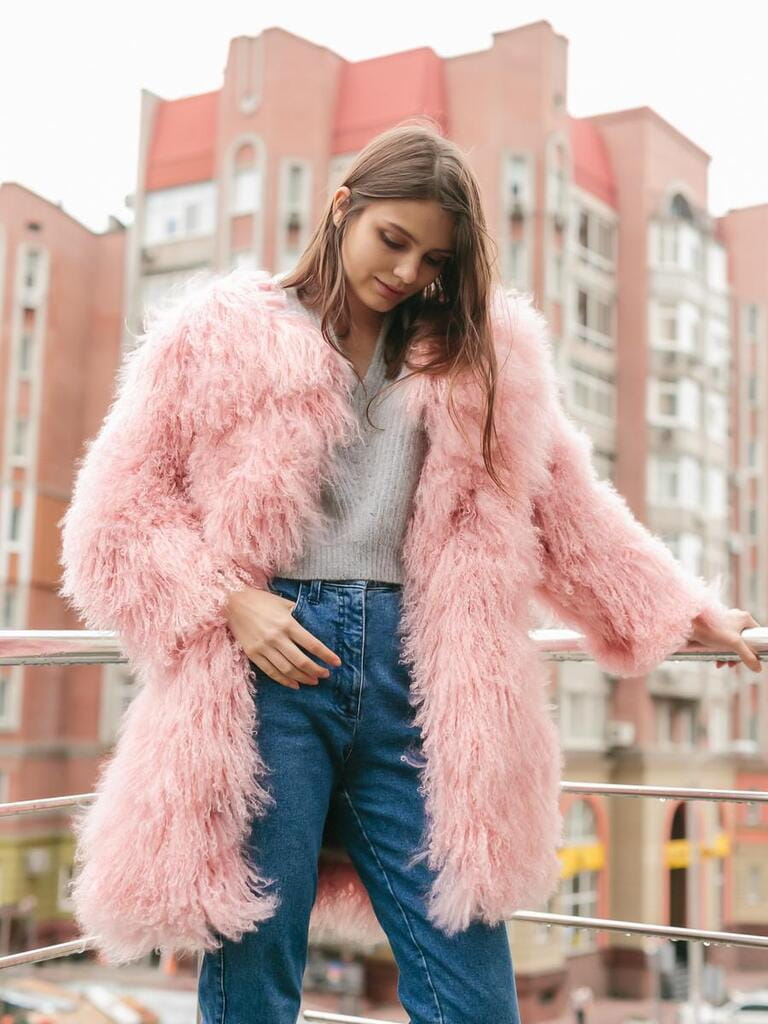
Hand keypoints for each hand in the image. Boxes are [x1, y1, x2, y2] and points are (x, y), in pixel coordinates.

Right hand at [223, 587, 341, 689]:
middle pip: (301, 660)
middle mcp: (276, 637)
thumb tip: (314, 624)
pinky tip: (294, 684)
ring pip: (287, 669)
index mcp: (287, 623)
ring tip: (313, 681)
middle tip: (325, 674)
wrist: (233, 602)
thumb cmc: (262, 601)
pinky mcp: (253, 654)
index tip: (336, 663)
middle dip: (316, 670)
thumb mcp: (283, 603)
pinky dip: (284, 680)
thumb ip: (298, 614)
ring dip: (303, 678)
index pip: (312, 644)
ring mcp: (263, 647)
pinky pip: (271, 672)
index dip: (326, 655)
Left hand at [687, 607, 763, 673]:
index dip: (755, 647)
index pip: (757, 634)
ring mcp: (724, 623)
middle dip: (738, 655)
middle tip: (733, 664)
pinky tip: (716, 660)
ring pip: (732, 643)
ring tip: (722, 664)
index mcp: (744, 618)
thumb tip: (758, 668)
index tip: (751, 658)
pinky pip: (722, 642)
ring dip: (728, 655)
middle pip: (744, 641)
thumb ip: (747, 656)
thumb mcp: (734, 644)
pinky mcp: (715, 628)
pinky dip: (720, 651)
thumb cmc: (712, 629)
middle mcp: (736, 618)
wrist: (688, 624)